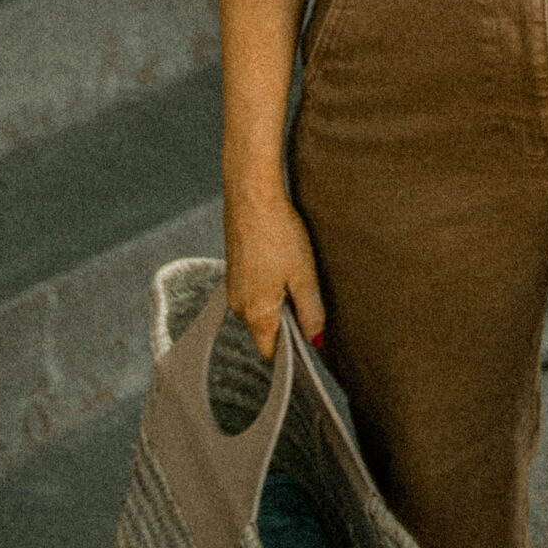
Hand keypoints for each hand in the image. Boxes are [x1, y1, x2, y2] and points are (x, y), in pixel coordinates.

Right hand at [223, 189, 325, 361]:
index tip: (308, 336)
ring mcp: (232, 288)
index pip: (270, 351)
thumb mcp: (304, 275)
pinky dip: (267, 286)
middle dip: (286, 322)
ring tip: (294, 275)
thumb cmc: (278, 234)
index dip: (291, 350)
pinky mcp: (233, 271)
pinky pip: (252, 291)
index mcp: (256, 313)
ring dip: (277, 301)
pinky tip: (280, 263)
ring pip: (259, 309)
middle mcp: (239, 306)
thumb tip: (315, 340)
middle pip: (265, 330)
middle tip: (307, 297)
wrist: (251, 197)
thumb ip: (310, 312)